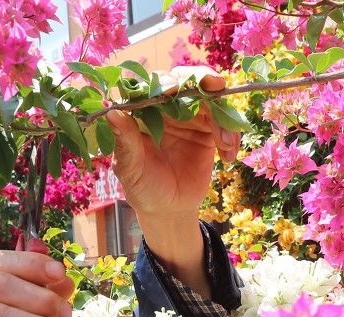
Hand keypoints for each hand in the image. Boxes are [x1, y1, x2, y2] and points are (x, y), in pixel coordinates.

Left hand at [105, 67, 239, 220]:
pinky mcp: (208, 132)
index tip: (174, 88)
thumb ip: (125, 142)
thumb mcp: (131, 169)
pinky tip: (228, 157)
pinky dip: (231, 137)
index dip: (165, 81)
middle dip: (202, 80)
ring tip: (223, 144)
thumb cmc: (142, 188)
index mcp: (143, 112)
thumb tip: (112, 112)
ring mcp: (189, 119)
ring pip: (210, 101)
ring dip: (222, 118)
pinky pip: (225, 124)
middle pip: (186, 82)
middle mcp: (166, 110)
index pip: (153, 86)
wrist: (168, 210)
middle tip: (216, 86)